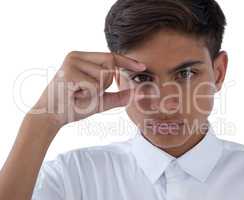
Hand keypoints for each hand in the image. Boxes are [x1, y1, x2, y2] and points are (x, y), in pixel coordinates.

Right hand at [30, 51, 145, 128]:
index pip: (110, 56)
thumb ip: (118, 96)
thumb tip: (138, 94)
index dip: (127, 62)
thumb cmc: (74, 107)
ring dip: (97, 91)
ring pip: (104, 75)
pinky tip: (75, 96)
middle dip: (107, 83)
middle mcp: (76, 55)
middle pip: (111, 64)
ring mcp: (72, 61)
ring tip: (79, 94)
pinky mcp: (69, 71)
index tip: (142, 66)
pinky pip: (95, 85)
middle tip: (87, 92)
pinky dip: (90, 95)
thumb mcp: (100, 100)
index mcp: (83, 58)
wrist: (50, 118)